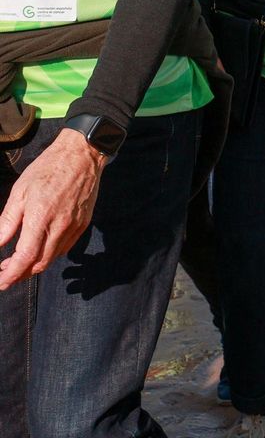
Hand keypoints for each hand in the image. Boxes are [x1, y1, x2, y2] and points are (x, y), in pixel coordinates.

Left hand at [0, 130, 107, 290]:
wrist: (82, 156)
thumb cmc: (47, 170)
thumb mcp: (19, 193)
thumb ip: (7, 222)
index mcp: (40, 217)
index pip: (25, 257)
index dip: (11, 274)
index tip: (0, 282)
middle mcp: (60, 226)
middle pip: (40, 264)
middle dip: (20, 274)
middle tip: (4, 273)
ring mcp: (74, 226)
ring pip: (52, 258)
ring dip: (34, 266)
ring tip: (18, 262)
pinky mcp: (83, 224)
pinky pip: (65, 247)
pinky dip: (49, 254)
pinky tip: (39, 248)